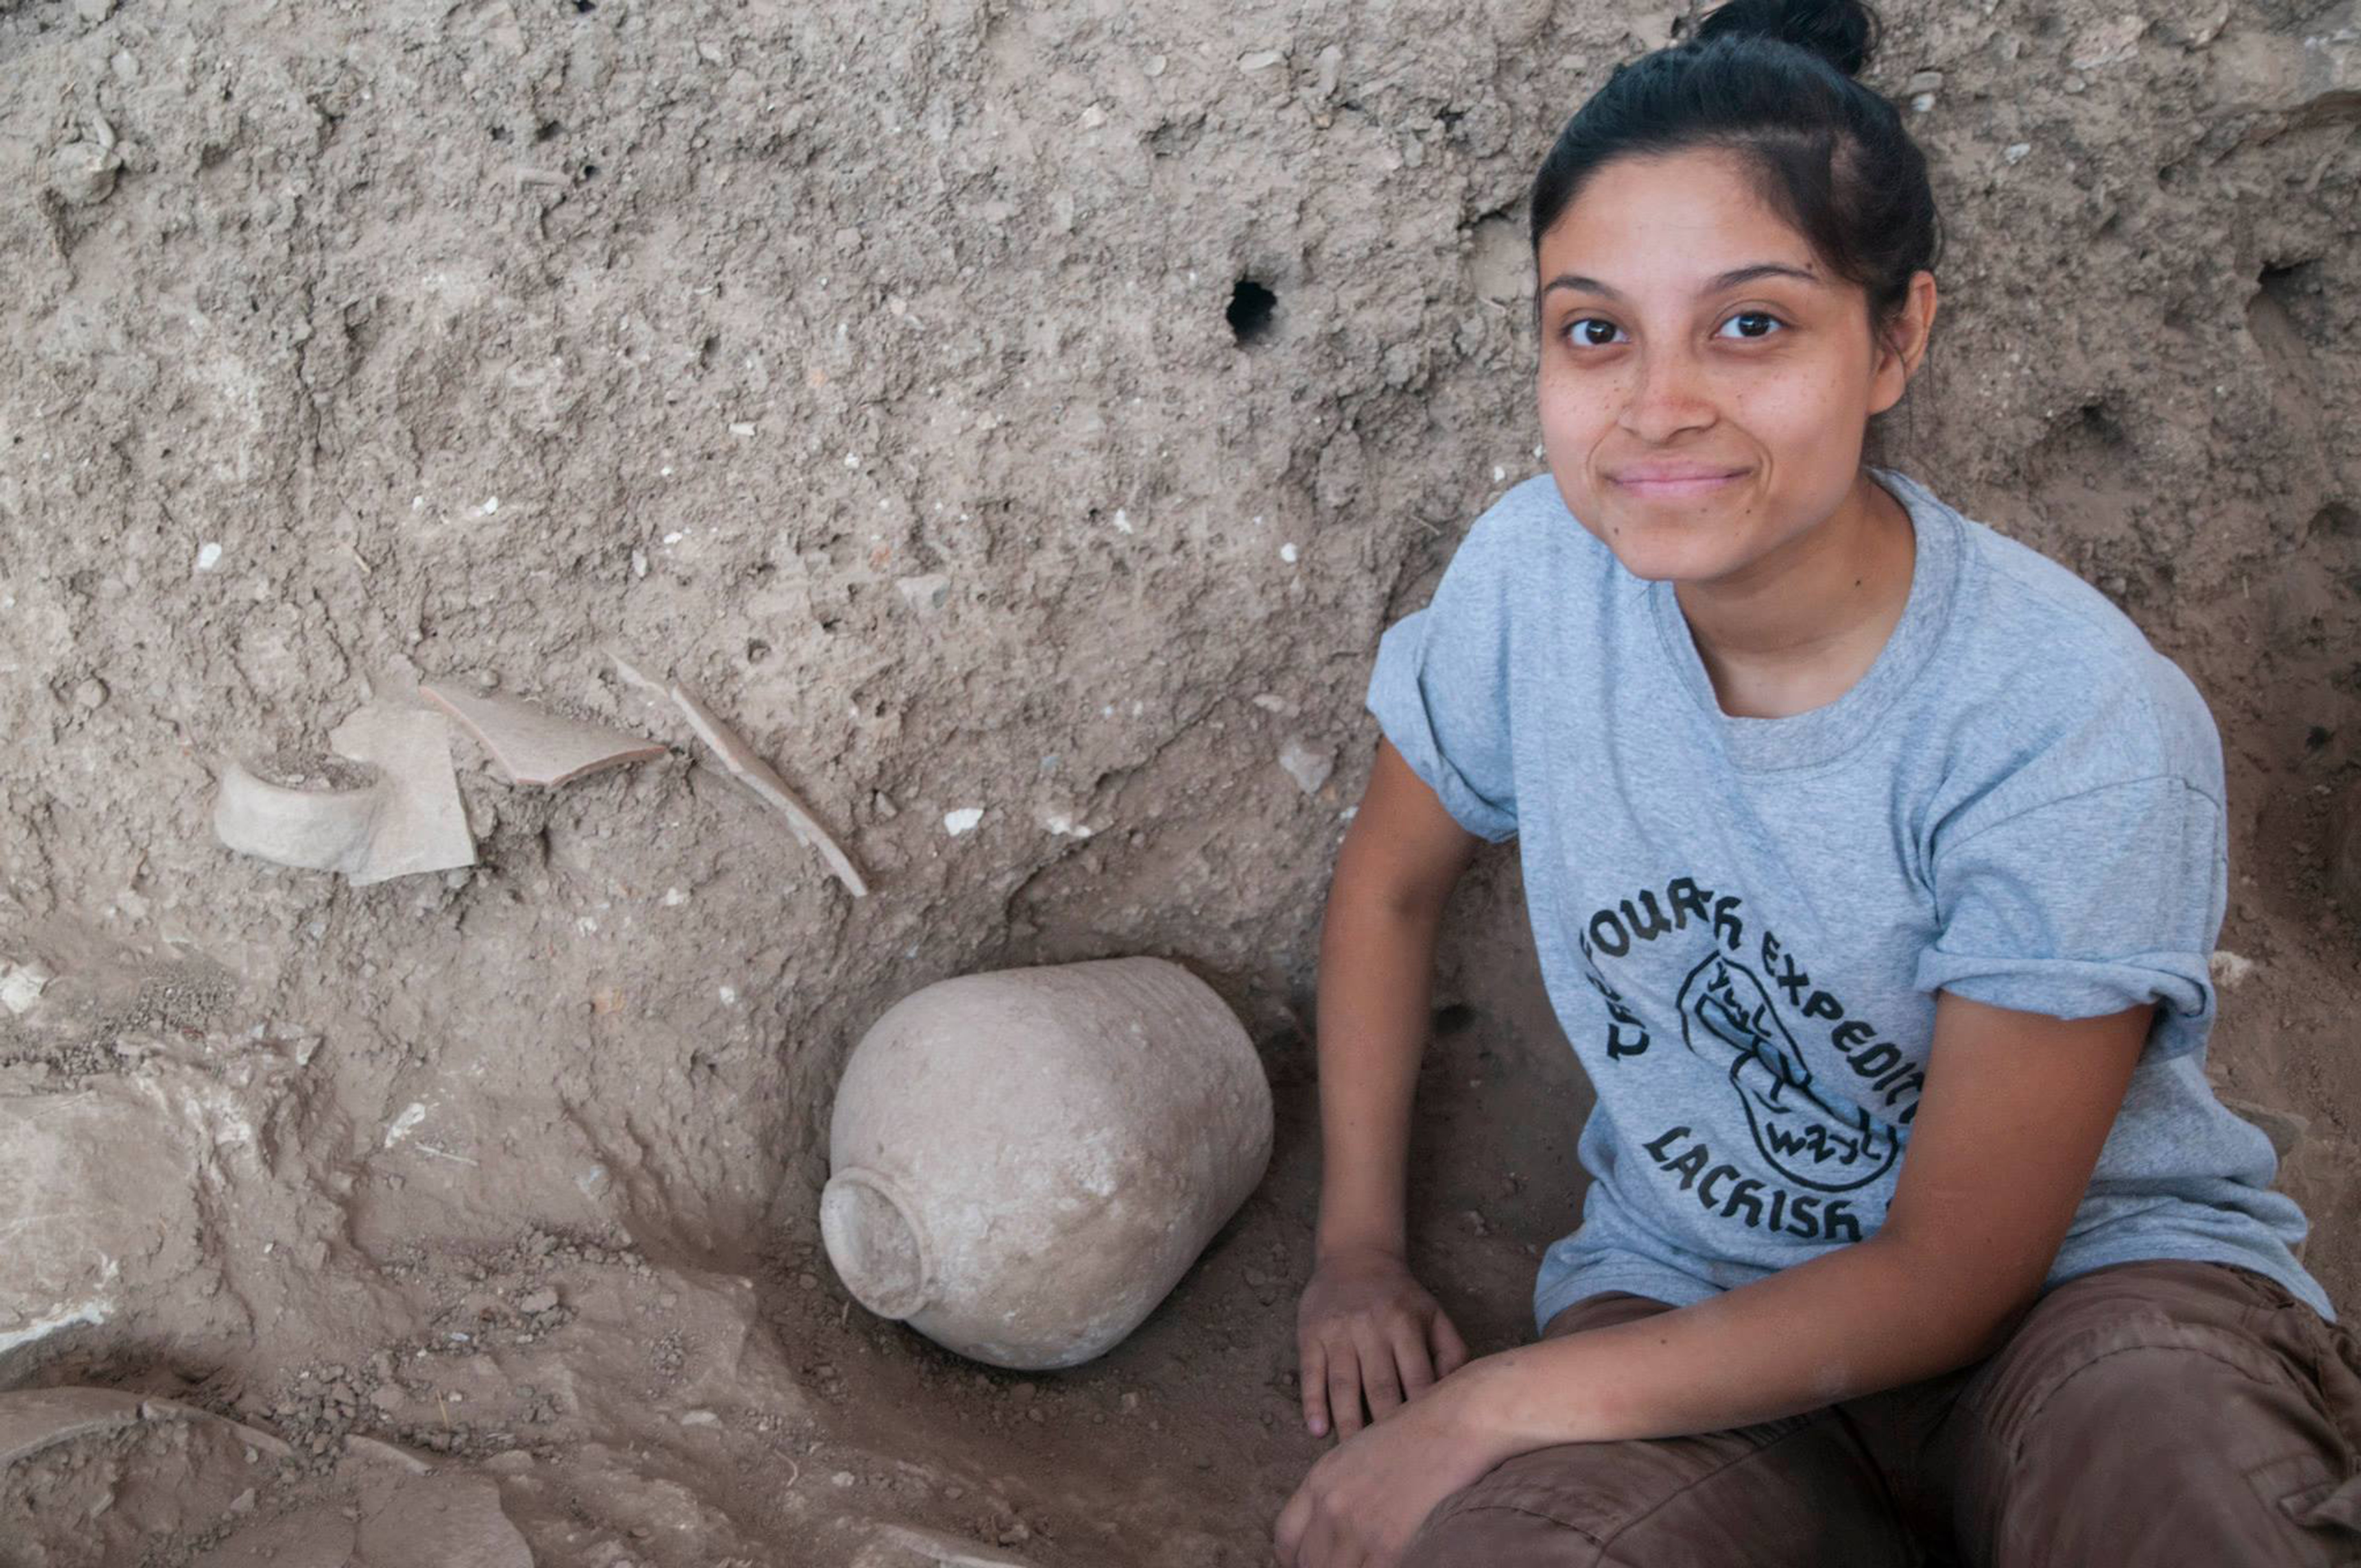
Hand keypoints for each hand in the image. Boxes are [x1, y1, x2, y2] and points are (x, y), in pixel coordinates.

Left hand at [1274, 1377, 1503, 1567]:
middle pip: (1309, 1563)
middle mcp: (1330, 1506)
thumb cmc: (1417, 1435)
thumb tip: (1334, 1528)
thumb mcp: (1359, 1456)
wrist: (1455, 1424)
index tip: (1308, 1564)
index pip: (1285, 1538)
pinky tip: (1391, 1563)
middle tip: (1347, 1564)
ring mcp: (1357, 1528)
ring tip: (1369, 1562)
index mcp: (1320, 1481)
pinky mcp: (1388, 1546)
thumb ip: (1340, 1492)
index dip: (1294, 1559)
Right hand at [1296, 1247, 1470, 1438]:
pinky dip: (1313, 1402)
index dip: (1422, 1414)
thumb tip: (1458, 1393)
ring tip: (1353, 1457)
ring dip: (1348, 1423)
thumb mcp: (1433, 1313)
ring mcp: (1338, 1332)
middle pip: (1380, 1387)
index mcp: (1405, 1324)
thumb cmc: (1401, 1295)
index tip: (1428, 1448)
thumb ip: (1452, 1351)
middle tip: (1392, 1466)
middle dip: (1386, 1428)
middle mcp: (1371, 1328)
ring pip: (1343, 1385)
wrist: (1355, 1255)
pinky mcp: (1311, 1334)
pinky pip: (1310, 1373)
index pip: (1417, 1378)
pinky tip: (1317, 1430)